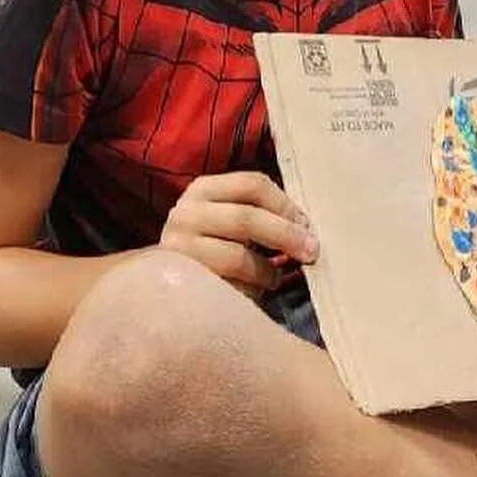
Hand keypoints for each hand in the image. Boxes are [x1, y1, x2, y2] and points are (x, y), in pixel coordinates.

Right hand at [160, 171, 317, 296]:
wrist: (165, 284)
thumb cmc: (213, 246)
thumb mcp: (231, 218)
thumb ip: (260, 212)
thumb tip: (306, 226)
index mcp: (203, 189)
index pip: (253, 184)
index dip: (285, 204)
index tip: (306, 224)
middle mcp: (185, 214)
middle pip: (247, 218)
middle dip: (285, 235)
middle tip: (311, 252)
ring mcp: (179, 250)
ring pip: (237, 257)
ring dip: (266, 270)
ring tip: (274, 278)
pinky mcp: (181, 283)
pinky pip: (226, 288)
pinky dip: (247, 291)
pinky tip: (251, 292)